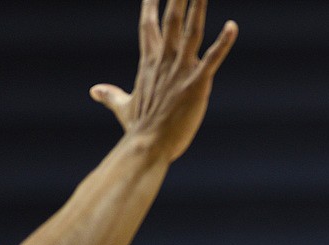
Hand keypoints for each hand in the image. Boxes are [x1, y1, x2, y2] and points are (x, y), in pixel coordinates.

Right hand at [89, 0, 237, 162]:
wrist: (147, 146)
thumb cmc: (138, 130)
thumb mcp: (123, 107)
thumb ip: (111, 95)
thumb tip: (95, 90)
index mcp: (149, 62)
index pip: (149, 25)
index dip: (152, 4)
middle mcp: (165, 60)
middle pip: (172, 18)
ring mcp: (181, 70)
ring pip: (192, 30)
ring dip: (198, 6)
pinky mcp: (198, 84)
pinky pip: (213, 59)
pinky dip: (224, 43)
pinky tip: (233, 26)